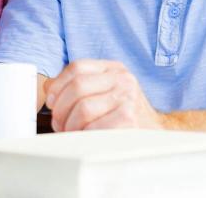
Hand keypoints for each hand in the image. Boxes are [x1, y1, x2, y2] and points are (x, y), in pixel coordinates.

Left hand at [45, 59, 163, 131]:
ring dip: (70, 125)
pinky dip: (83, 134)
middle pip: (77, 87)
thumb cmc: (124, 114)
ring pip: (83, 108)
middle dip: (61, 109)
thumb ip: (78, 86)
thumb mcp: (105, 92)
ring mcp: (128, 98)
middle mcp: (123, 79)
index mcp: (114, 69)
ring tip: (71, 132)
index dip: (58, 85)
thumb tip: (48, 89)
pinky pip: (94, 127)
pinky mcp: (129, 119)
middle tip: (59, 123)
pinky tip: (85, 137)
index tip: (52, 101)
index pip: (77, 67)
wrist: (156, 134)